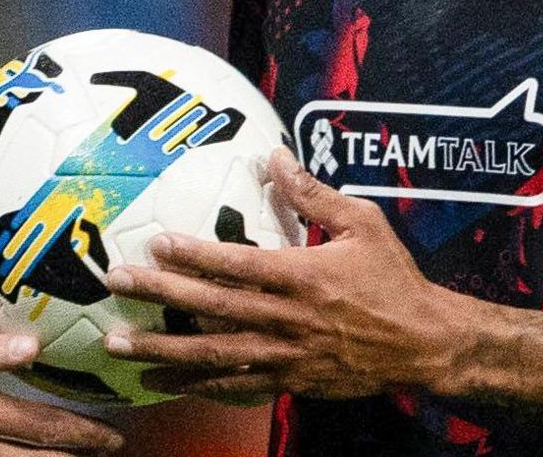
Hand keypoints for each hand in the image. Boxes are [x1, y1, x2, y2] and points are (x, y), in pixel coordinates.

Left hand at [102, 146, 466, 400]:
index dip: (193, 256)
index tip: (155, 244)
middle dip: (160, 296)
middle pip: (212, 308)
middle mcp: (287, 318)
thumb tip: (274, 156)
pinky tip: (163, 383)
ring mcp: (286, 356)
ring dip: (163, 350)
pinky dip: (197, 386)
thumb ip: (314, 192)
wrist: (425, 343)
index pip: (236, 264)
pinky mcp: (290, 382)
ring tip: (120, 345)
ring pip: (214, 355)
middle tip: (117, 284)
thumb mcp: (362, 223)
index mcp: (302, 276)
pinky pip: (236, 387)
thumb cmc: (394, 277)